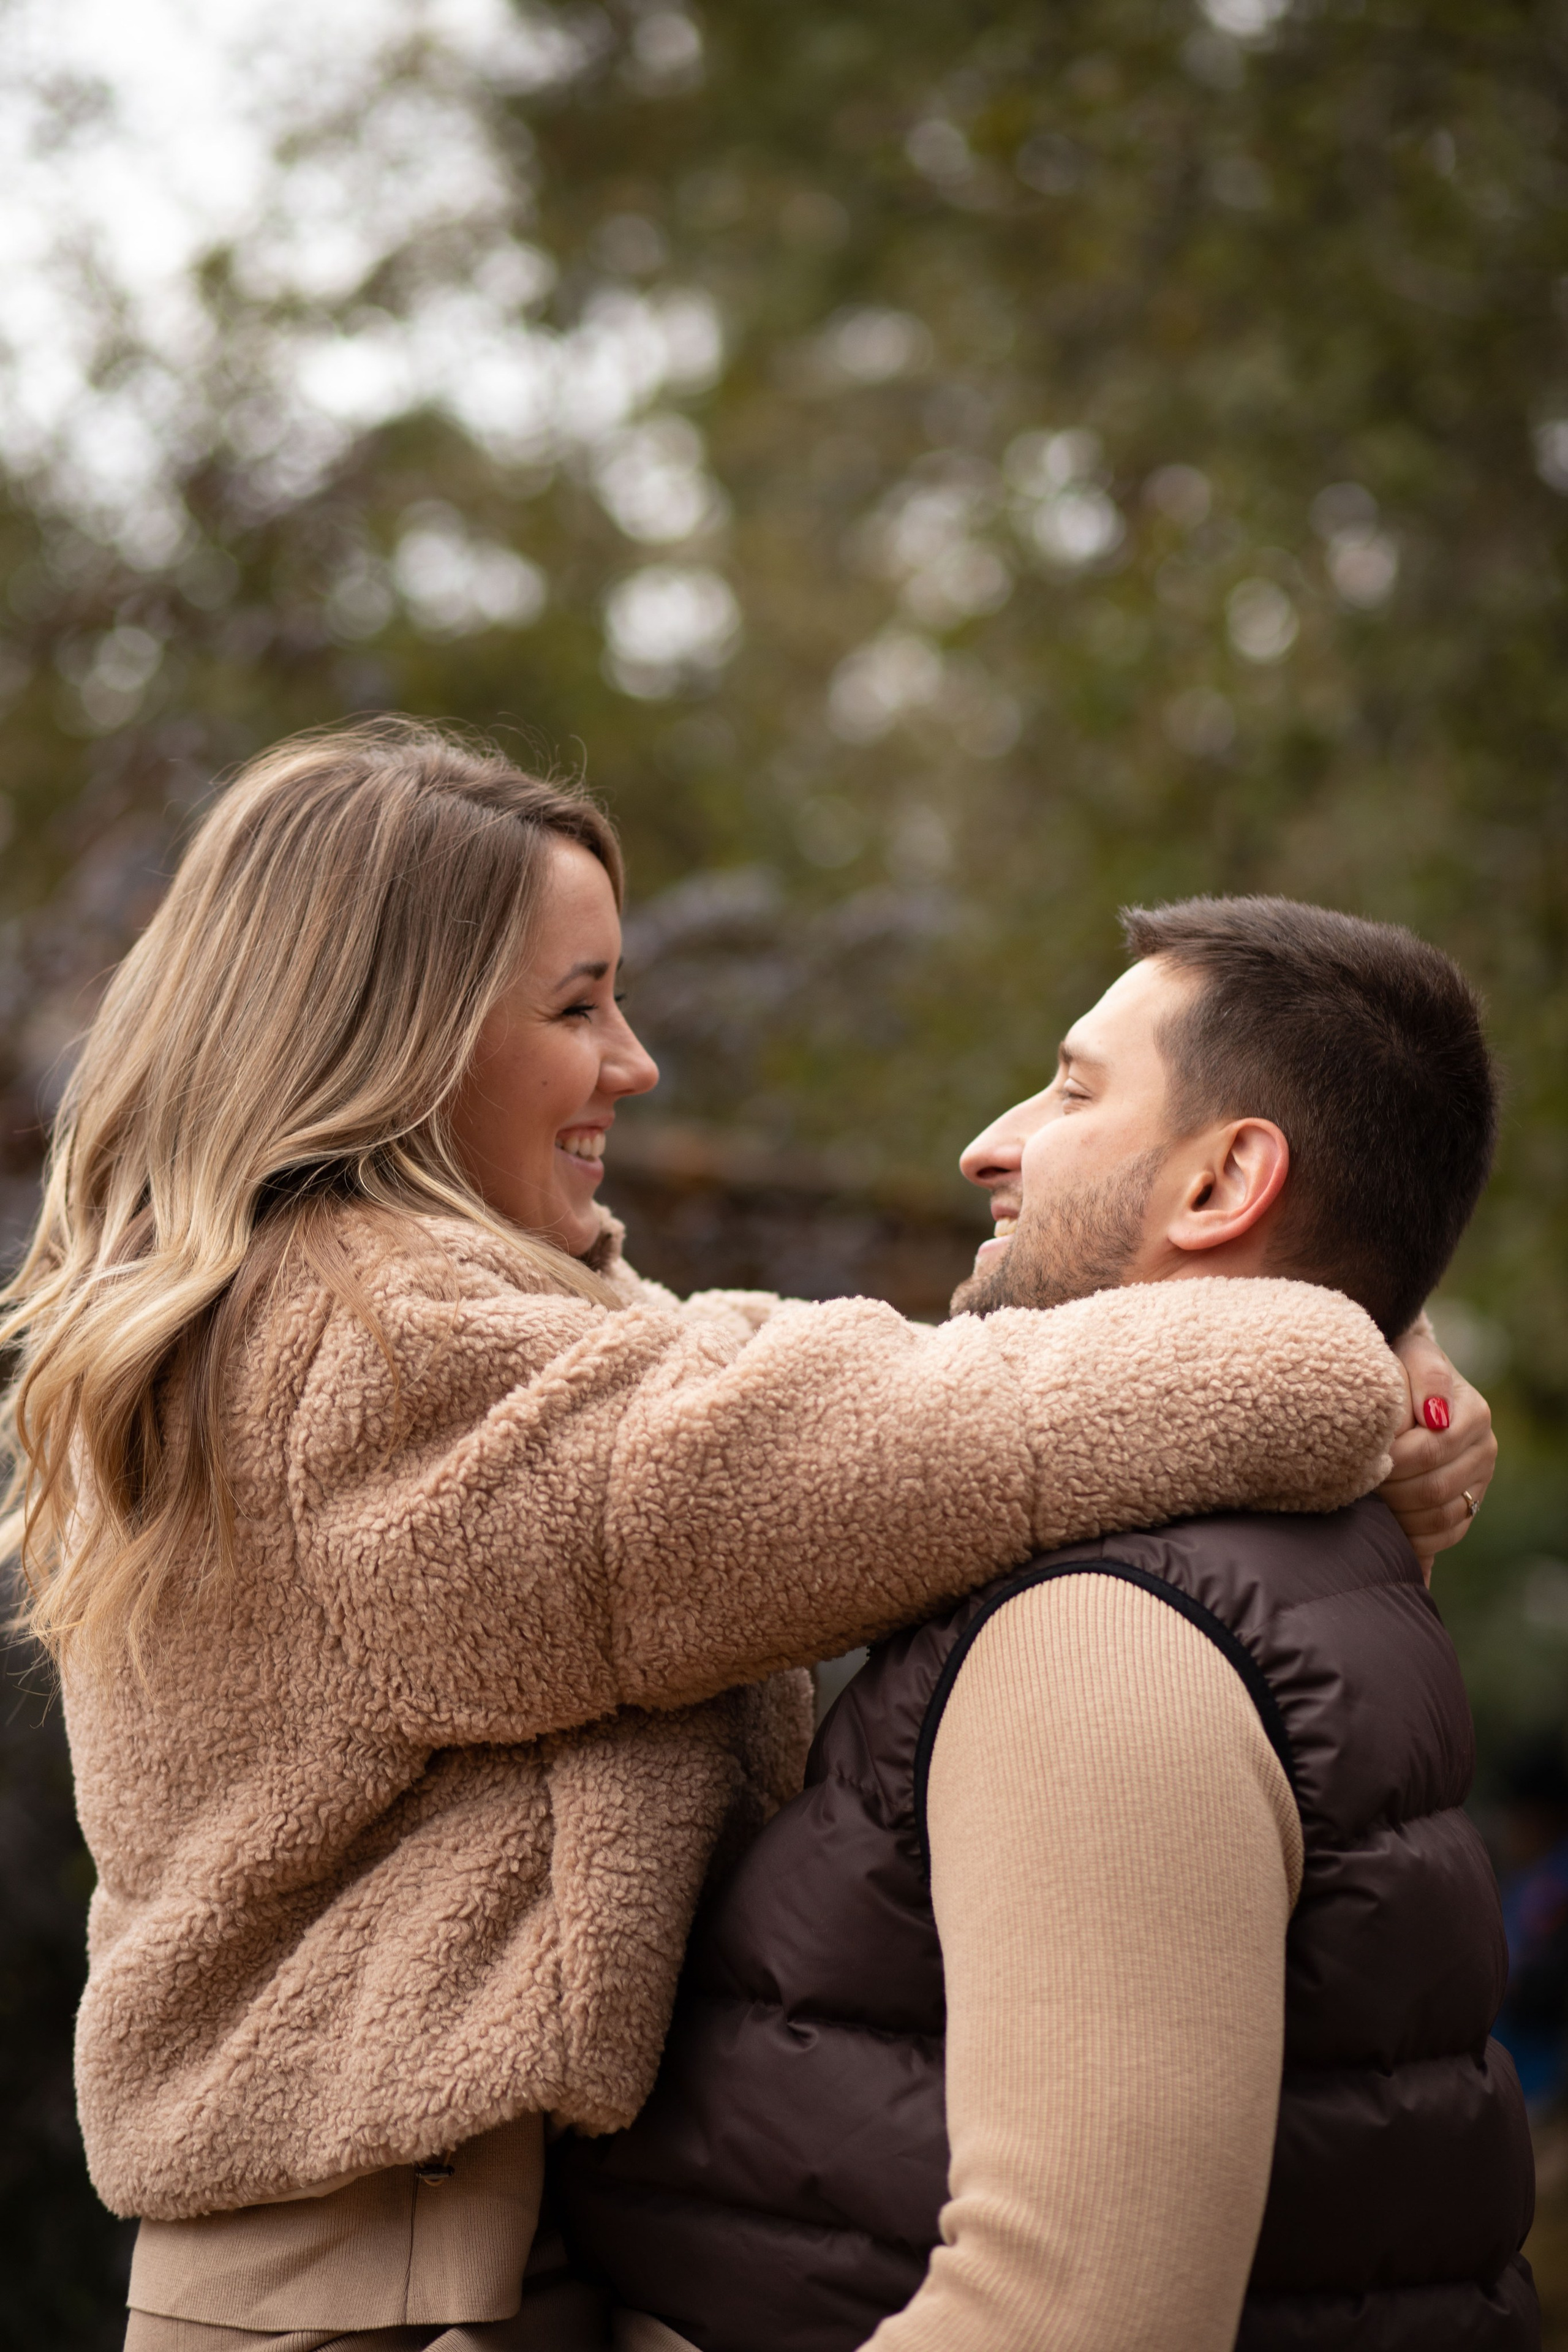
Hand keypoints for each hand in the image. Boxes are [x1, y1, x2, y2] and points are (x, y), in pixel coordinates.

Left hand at [1378, 1323, 1495, 1584]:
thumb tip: (1435, 1416)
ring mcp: (1479, 1482)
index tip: (1360, 1458)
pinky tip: (1387, 1530)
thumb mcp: (1411, 1356)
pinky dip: (1414, 1539)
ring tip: (1366, 1505)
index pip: (1430, 1451)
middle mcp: (1485, 1450)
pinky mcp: (1468, 1507)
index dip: (1391, 1460)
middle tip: (1354, 1486)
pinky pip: (1445, 1536)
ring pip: (1441, 1517)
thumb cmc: (1402, 1369)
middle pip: (1435, 1489)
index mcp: (1475, 1414)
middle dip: (1390, 1491)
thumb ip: (1426, 1375)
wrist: (1408, 1387)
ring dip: (1399, 1517)